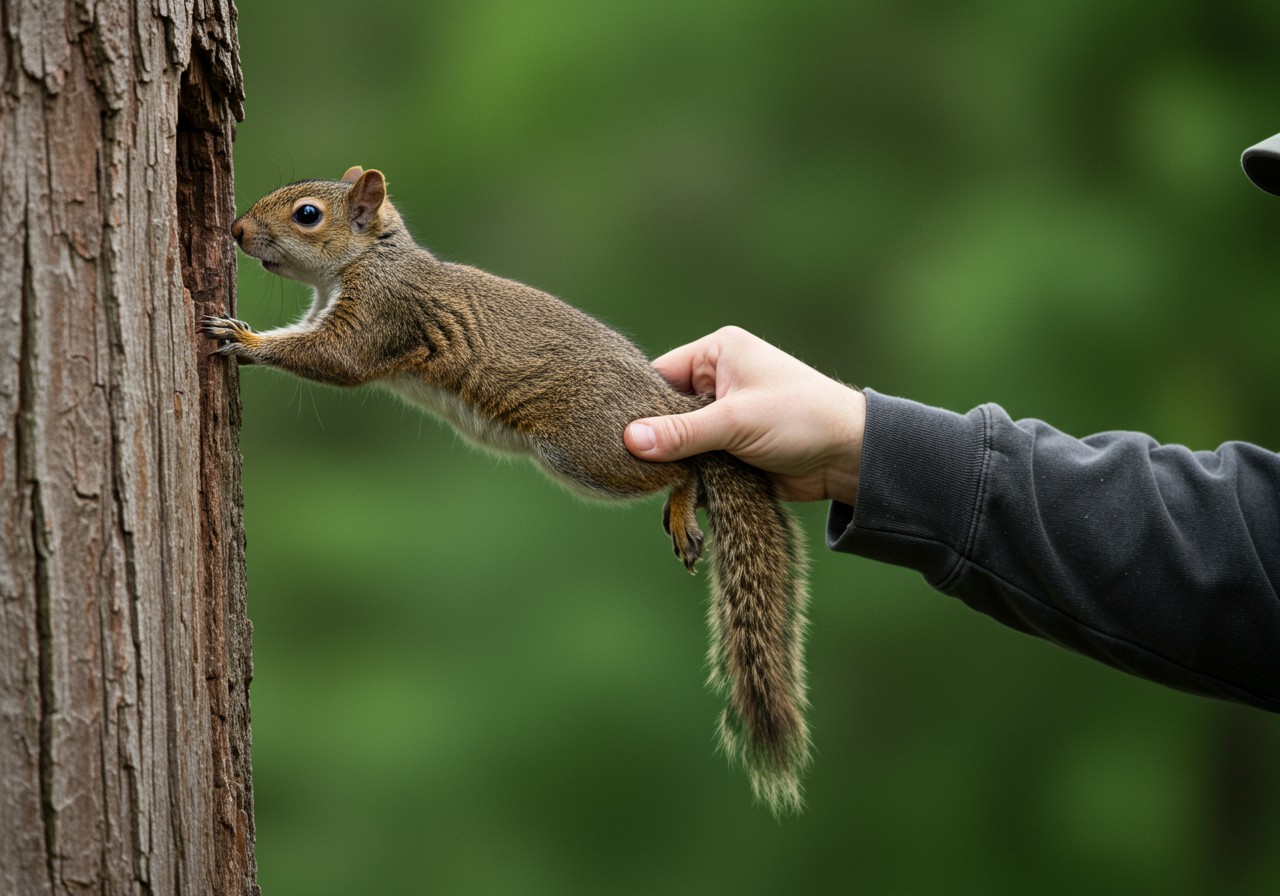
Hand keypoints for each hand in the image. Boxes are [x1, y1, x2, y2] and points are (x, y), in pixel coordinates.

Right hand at [624, 326, 865, 504]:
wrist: (850, 456)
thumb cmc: (801, 418)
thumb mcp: (736, 421)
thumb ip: (682, 433)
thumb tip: (630, 439)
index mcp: (719, 353)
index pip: (661, 375)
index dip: (640, 405)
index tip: (617, 435)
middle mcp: (719, 380)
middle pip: (667, 411)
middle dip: (655, 439)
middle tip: (630, 465)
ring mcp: (726, 416)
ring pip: (681, 441)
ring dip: (674, 463)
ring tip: (650, 485)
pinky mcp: (733, 448)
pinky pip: (699, 462)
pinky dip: (691, 478)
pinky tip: (677, 496)